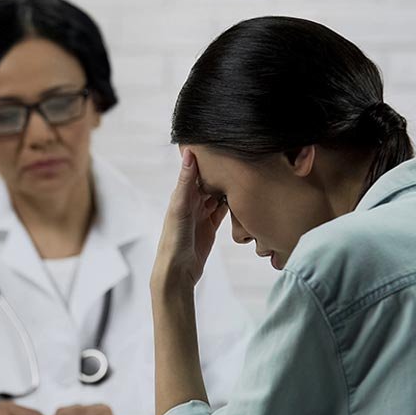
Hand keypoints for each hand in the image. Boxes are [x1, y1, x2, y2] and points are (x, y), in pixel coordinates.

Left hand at [152, 148, 228, 290]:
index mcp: (181, 195)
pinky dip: (229, 204)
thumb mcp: (180, 208)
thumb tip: (188, 154)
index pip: (194, 171)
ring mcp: (200, 215)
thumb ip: (186, 182)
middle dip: (218, 172)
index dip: (204, 158)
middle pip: (207, 182)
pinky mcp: (209, 227)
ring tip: (241, 173)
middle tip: (236, 156)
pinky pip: (221, 211)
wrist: (178, 272)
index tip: (218, 142)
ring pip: (215, 196)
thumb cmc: (174, 241)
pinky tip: (240, 196)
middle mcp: (190, 203)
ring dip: (225, 187)